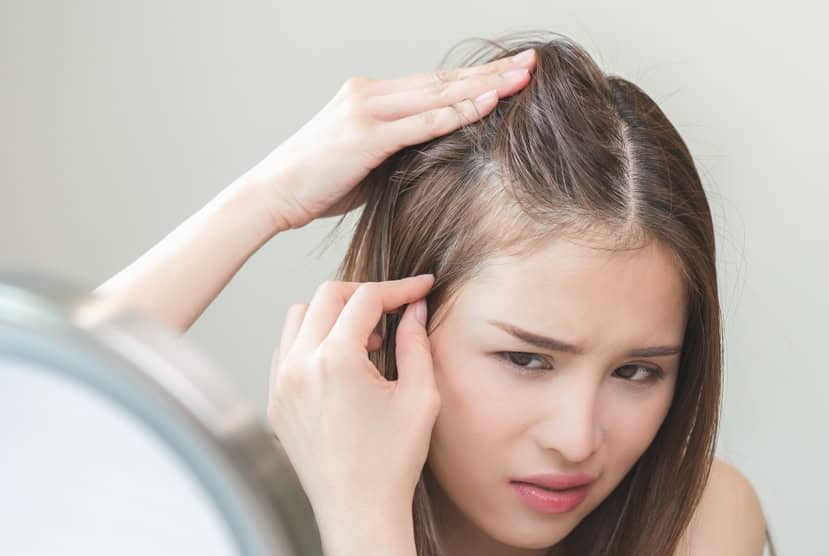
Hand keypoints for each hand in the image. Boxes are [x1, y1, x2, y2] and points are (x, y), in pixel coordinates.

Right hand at [248, 48, 536, 231]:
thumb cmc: (316, 184)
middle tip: (531, 62)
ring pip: (438, 94)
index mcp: (370, 96)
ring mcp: (367, 111)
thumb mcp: (365, 163)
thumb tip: (433, 159)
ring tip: (522, 78)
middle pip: (442, 80)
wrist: (271, 193)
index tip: (508, 72)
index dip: (473, 76)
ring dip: (484, 85)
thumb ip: (398, 152)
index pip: (433, 83)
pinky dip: (458, 113)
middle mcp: (370, 94)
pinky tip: (488, 104)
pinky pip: (422, 123)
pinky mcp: (366, 135)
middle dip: (490, 71)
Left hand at [266, 275, 438, 555]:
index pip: (366, 298)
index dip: (400, 288)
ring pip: (300, 317)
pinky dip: (312, 341)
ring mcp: (280, 383)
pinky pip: (286, 349)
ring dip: (334, 315)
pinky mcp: (275, 401)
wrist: (357, 512)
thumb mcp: (419, 397)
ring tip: (367, 341)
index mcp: (335, 359)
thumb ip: (417, 343)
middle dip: (366, 294)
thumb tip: (415, 308)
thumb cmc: (392, 462)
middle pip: (328, 296)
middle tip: (395, 308)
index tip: (423, 288)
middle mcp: (299, 364)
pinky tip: (341, 363)